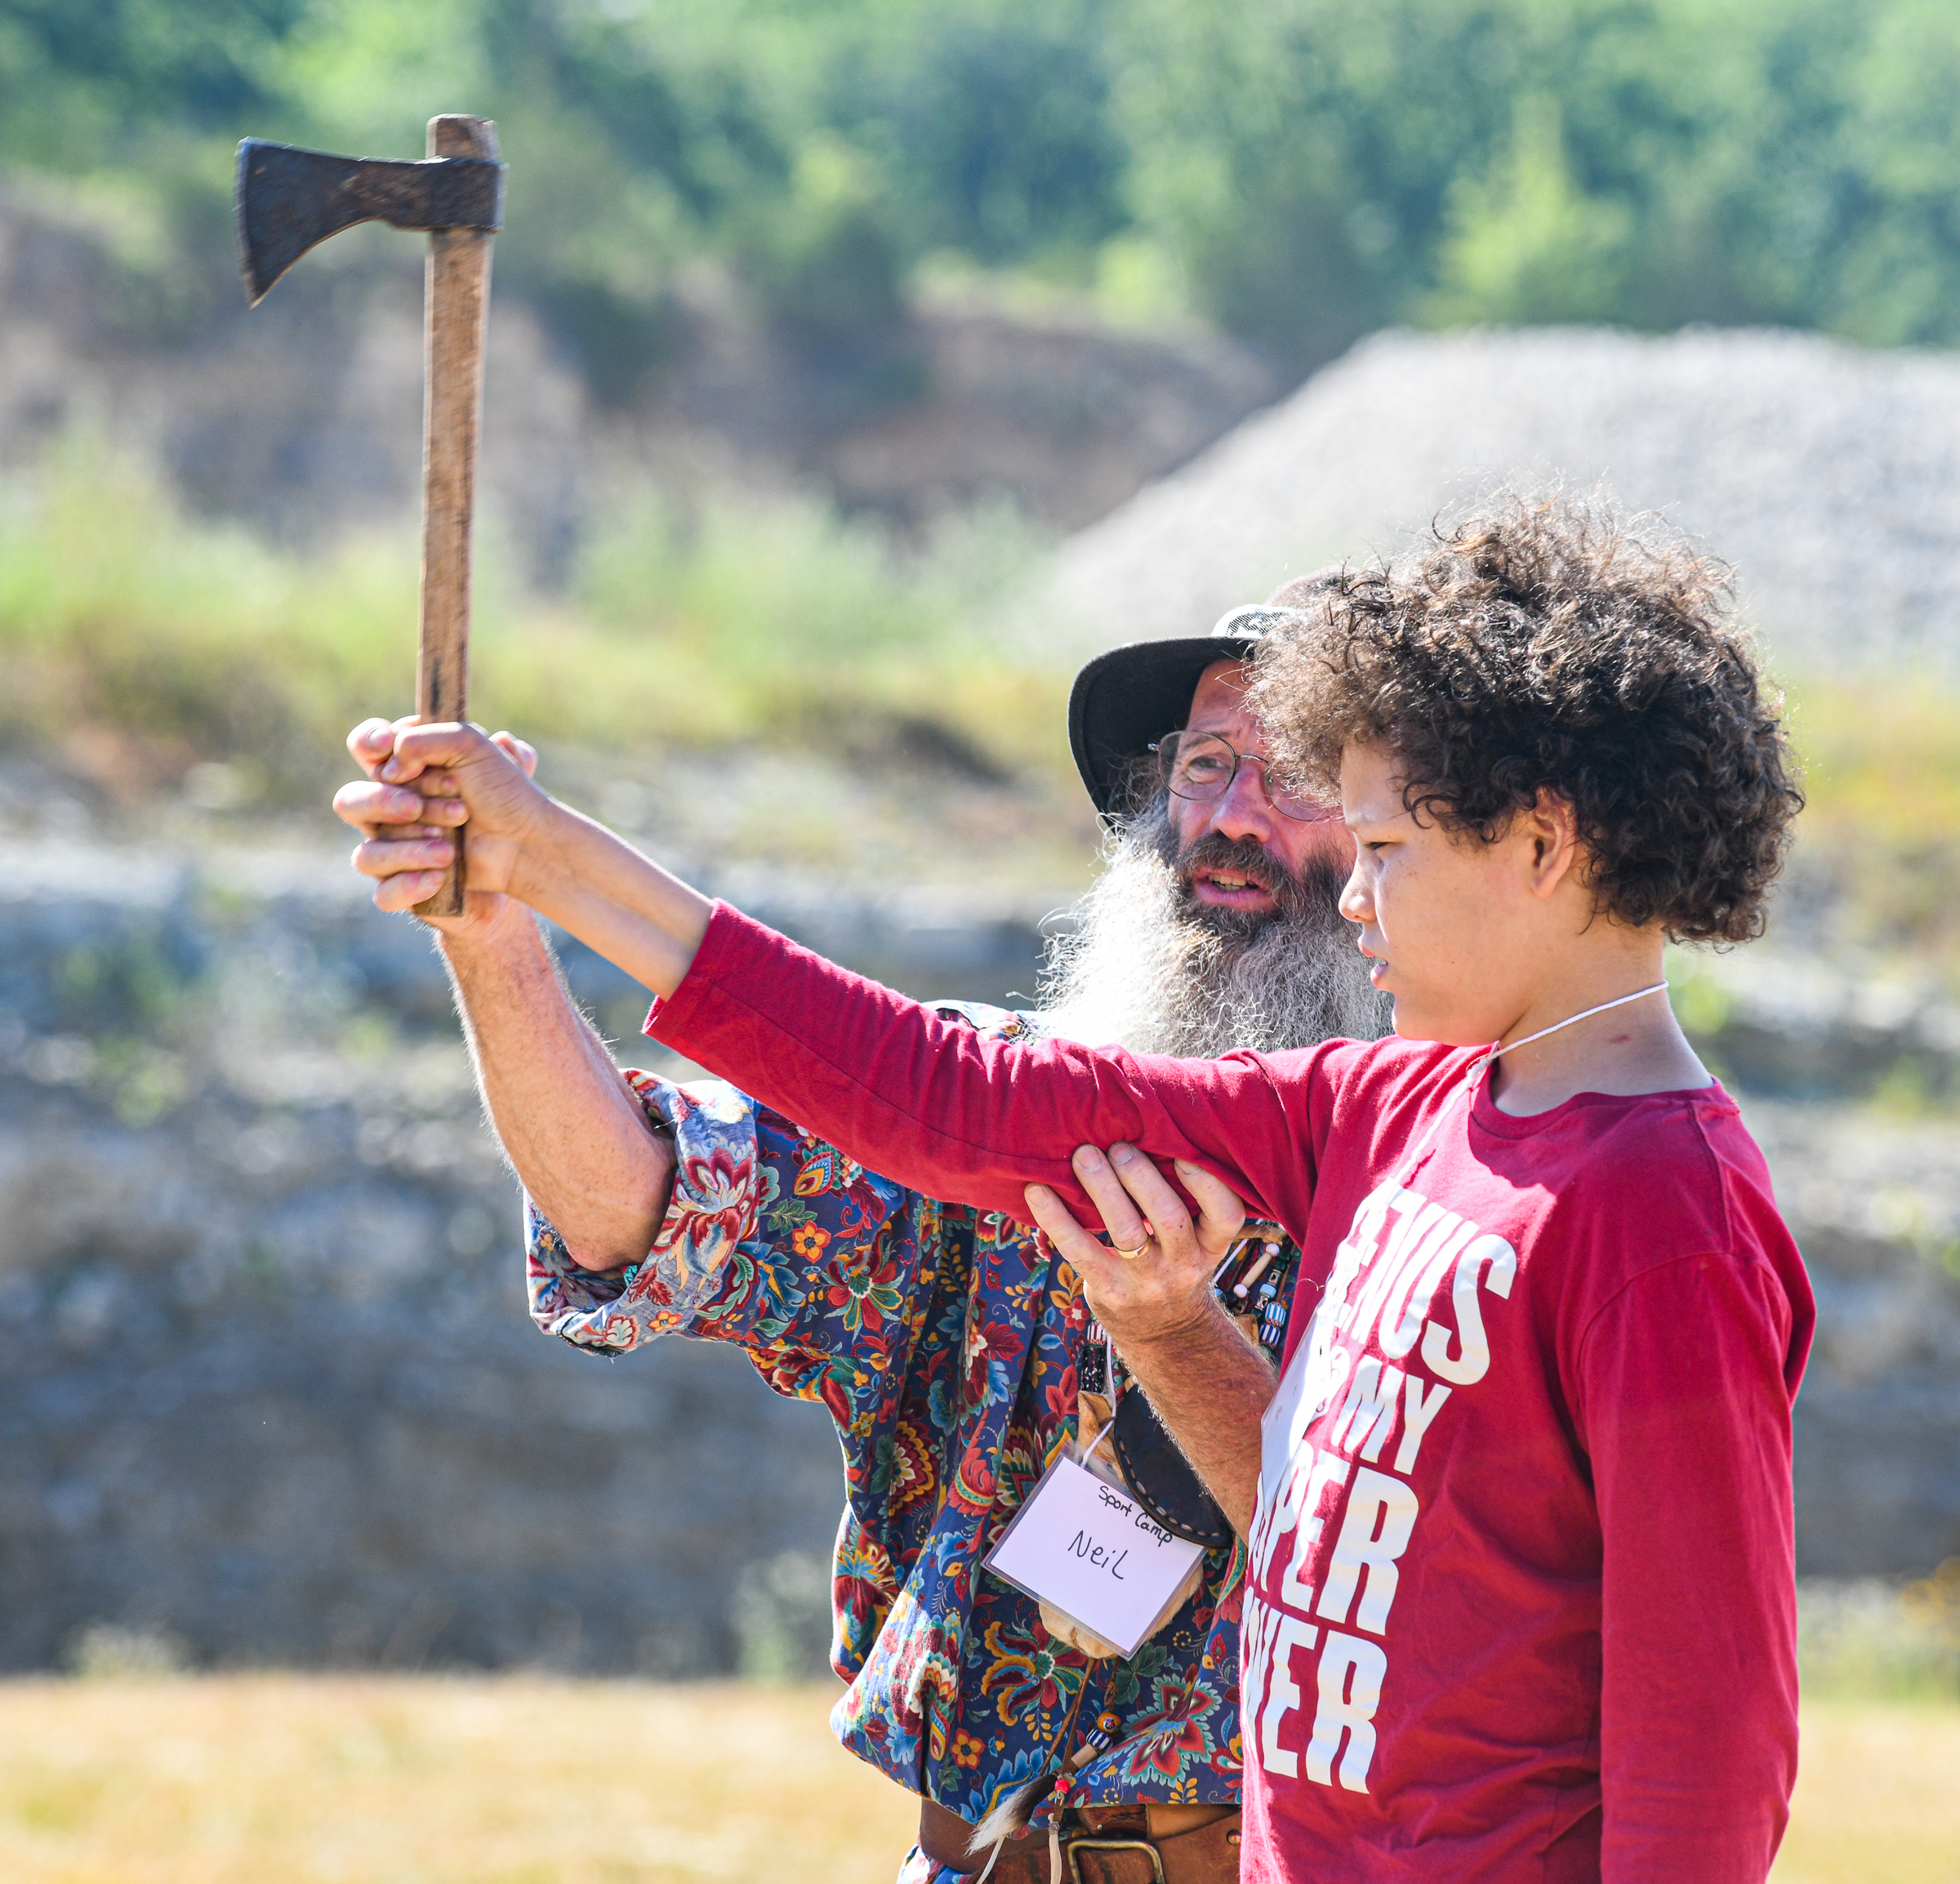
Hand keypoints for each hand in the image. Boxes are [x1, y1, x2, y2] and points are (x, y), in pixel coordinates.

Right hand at [333, 718, 554, 930]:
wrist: (527, 843)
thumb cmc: (503, 792)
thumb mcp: (478, 748)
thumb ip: (432, 737)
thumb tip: (394, 764)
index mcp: (402, 769)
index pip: (365, 749)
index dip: (369, 743)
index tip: (388, 743)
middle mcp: (387, 809)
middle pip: (350, 802)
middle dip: (387, 801)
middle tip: (428, 806)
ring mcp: (392, 849)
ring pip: (366, 854)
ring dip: (408, 846)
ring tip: (450, 848)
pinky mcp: (403, 885)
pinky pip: (384, 894)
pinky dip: (409, 885)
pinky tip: (439, 876)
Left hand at [1025, 1145, 1246, 1351]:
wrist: (1164, 1332)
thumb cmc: (1175, 1262)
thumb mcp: (1197, 1240)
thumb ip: (1185, 1199)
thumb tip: (1146, 1130)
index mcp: (1211, 1245)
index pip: (1226, 1215)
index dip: (1207, 1183)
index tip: (1182, 1154)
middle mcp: (1184, 1264)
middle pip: (1169, 1217)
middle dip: (1141, 1176)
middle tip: (1118, 1146)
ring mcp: (1147, 1281)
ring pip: (1126, 1232)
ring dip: (1102, 1188)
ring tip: (1083, 1155)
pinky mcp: (1109, 1290)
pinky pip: (1080, 1250)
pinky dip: (1056, 1217)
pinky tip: (1037, 1190)